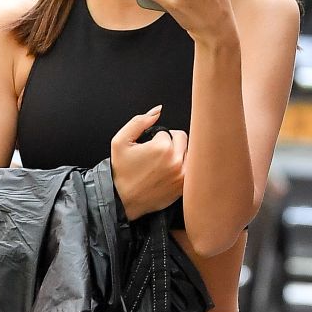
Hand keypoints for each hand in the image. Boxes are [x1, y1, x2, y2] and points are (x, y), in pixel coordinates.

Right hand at [110, 104, 186, 221]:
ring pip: (189, 152)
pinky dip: (183, 168)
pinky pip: (191, 169)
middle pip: (182, 139)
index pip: (168, 132)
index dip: (156, 138)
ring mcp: (182, 175)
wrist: (122, 201)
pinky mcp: (184, 187)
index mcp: (162, 147)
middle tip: (155, 155)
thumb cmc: (121, 172)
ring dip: (179, 154)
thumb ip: (139, 121)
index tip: (148, 149)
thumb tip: (158, 110)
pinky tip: (169, 173)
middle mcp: (176, 161)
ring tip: (162, 164)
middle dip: (170, 143)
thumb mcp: (120, 141)